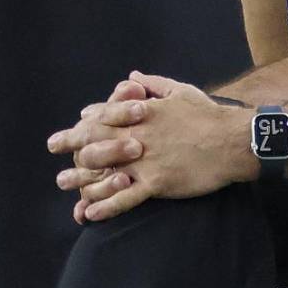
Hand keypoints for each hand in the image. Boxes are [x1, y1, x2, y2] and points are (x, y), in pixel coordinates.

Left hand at [48, 76, 251, 221]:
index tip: (73, 127)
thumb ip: (153, 83)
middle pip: (94, 141)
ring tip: (63, 182)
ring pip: (103, 171)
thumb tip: (132, 75)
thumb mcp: (181, 91)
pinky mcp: (158, 182)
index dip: (85, 122)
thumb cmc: (210, 115)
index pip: (104, 116)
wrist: (234, 141)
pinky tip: (90, 213)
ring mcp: (146, 161)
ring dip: (79, 177)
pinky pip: (125, 198)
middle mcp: (138, 136)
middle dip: (70, 144)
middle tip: (54, 149)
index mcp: (142, 113)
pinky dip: (105, 206)